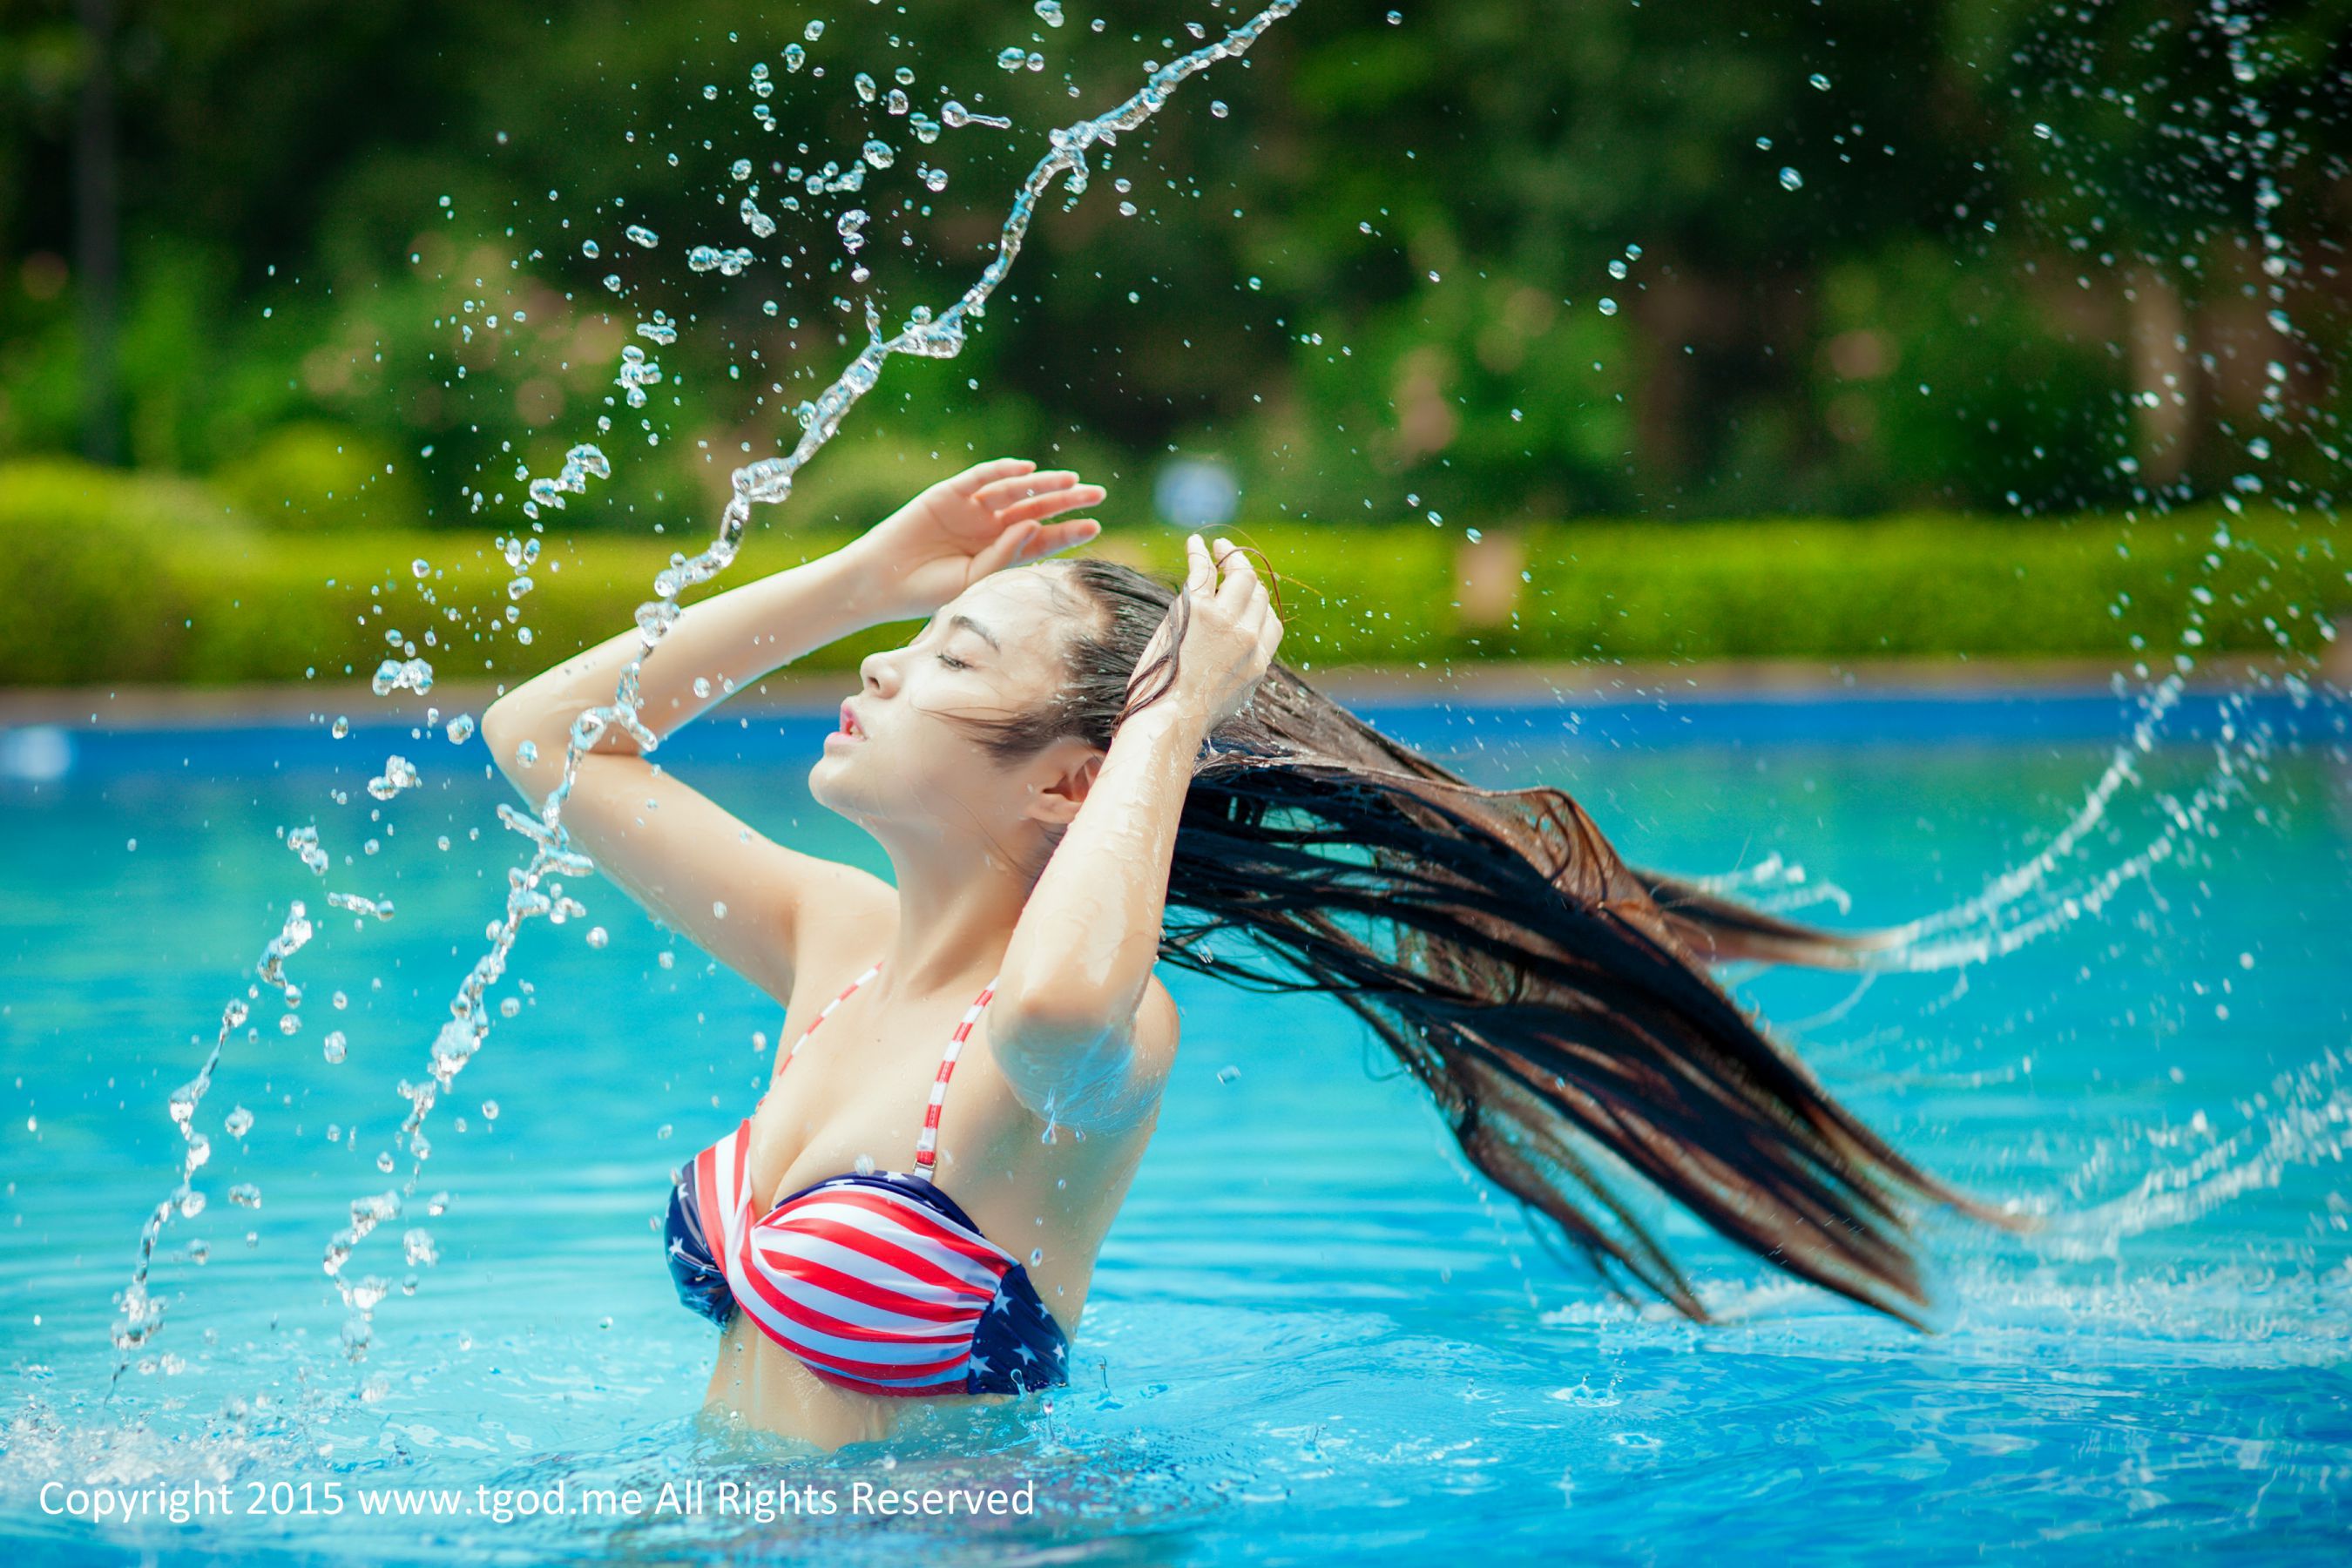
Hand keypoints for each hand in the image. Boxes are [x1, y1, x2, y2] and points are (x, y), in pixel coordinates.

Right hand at [850, 458, 1102, 618]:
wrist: (882, 583)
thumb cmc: (927, 591)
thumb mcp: (973, 580)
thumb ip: (1004, 555)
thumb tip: (1034, 524)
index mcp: (999, 551)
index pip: (1041, 538)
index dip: (1067, 531)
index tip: (1094, 526)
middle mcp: (989, 527)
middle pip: (1036, 508)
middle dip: (1066, 501)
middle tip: (1098, 494)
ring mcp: (970, 509)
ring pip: (1013, 491)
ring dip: (1042, 484)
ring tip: (1071, 482)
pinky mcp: (948, 493)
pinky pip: (979, 478)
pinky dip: (1002, 471)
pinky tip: (1026, 470)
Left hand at [1129, 535, 1282, 731]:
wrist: (1170, 719)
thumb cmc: (1188, 717)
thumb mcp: (1228, 700)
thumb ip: (1235, 676)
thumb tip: (1228, 669)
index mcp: (1258, 662)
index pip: (1271, 622)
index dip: (1260, 605)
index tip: (1246, 595)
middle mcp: (1248, 638)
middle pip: (1258, 594)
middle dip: (1248, 573)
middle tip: (1233, 559)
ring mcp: (1225, 621)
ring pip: (1240, 576)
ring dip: (1230, 555)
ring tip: (1220, 545)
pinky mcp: (1198, 610)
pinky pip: (1205, 570)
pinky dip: (1202, 552)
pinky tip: (1197, 543)